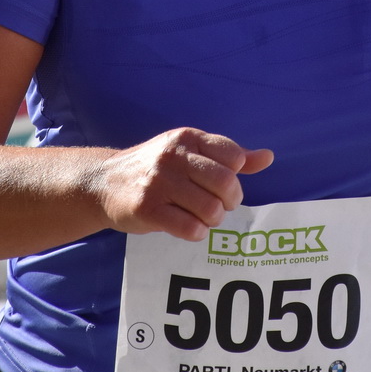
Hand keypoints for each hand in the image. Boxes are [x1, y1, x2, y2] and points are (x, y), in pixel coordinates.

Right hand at [84, 128, 273, 241]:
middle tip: (219, 206)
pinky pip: (189, 228)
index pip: (233, 156)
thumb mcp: (188, 151)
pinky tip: (189, 228)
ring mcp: (159, 183)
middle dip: (230, 201)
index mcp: (187, 138)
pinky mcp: (147, 209)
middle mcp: (173, 156)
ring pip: (210, 209)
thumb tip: (268, 157)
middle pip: (226, 183)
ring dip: (213, 220)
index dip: (236, 176)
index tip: (223, 185)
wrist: (103, 182)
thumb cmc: (154, 168)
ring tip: (202, 218)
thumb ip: (228, 155)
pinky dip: (197, 233)